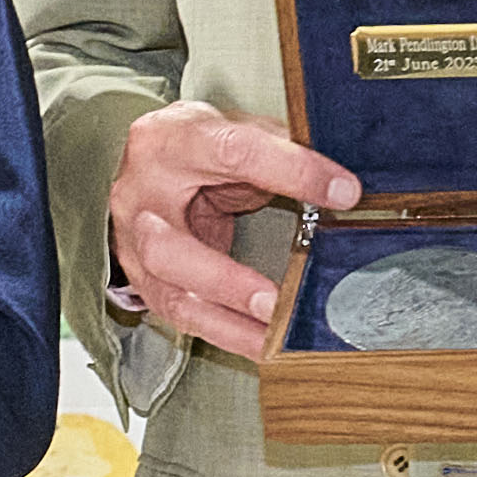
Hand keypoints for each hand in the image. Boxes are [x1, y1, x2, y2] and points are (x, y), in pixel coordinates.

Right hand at [107, 99, 349, 351]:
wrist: (148, 169)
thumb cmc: (198, 149)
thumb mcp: (236, 130)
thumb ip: (282, 148)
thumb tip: (343, 180)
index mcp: (170, 140)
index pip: (232, 152)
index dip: (291, 171)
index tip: (344, 192)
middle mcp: (140, 195)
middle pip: (169, 246)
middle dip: (226, 281)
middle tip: (274, 301)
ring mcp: (133, 245)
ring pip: (172, 294)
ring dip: (228, 322)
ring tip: (274, 337)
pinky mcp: (145, 282)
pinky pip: (184, 317)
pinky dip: (229, 335)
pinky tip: (265, 346)